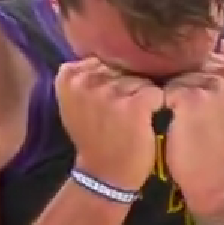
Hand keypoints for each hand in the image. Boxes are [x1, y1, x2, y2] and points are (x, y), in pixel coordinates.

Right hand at [55, 59, 165, 192]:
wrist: (104, 175)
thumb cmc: (94, 137)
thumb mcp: (76, 102)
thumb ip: (86, 74)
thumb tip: (112, 49)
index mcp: (68, 76)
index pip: (104, 58)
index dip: (111, 79)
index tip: (105, 102)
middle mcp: (86, 81)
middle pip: (123, 67)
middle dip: (126, 86)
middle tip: (118, 114)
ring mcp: (109, 93)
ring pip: (141, 79)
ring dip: (141, 97)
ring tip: (130, 119)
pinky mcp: (133, 106)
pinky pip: (155, 93)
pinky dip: (156, 108)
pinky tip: (144, 123)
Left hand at [163, 40, 223, 205]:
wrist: (207, 178)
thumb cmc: (209, 140)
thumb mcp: (221, 103)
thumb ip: (221, 69)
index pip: (198, 56)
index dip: (184, 73)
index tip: (183, 97)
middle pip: (183, 62)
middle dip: (172, 80)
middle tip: (174, 108)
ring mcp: (213, 84)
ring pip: (169, 75)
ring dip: (161, 92)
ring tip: (167, 115)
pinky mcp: (192, 98)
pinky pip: (160, 90)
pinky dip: (154, 104)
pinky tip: (161, 120)